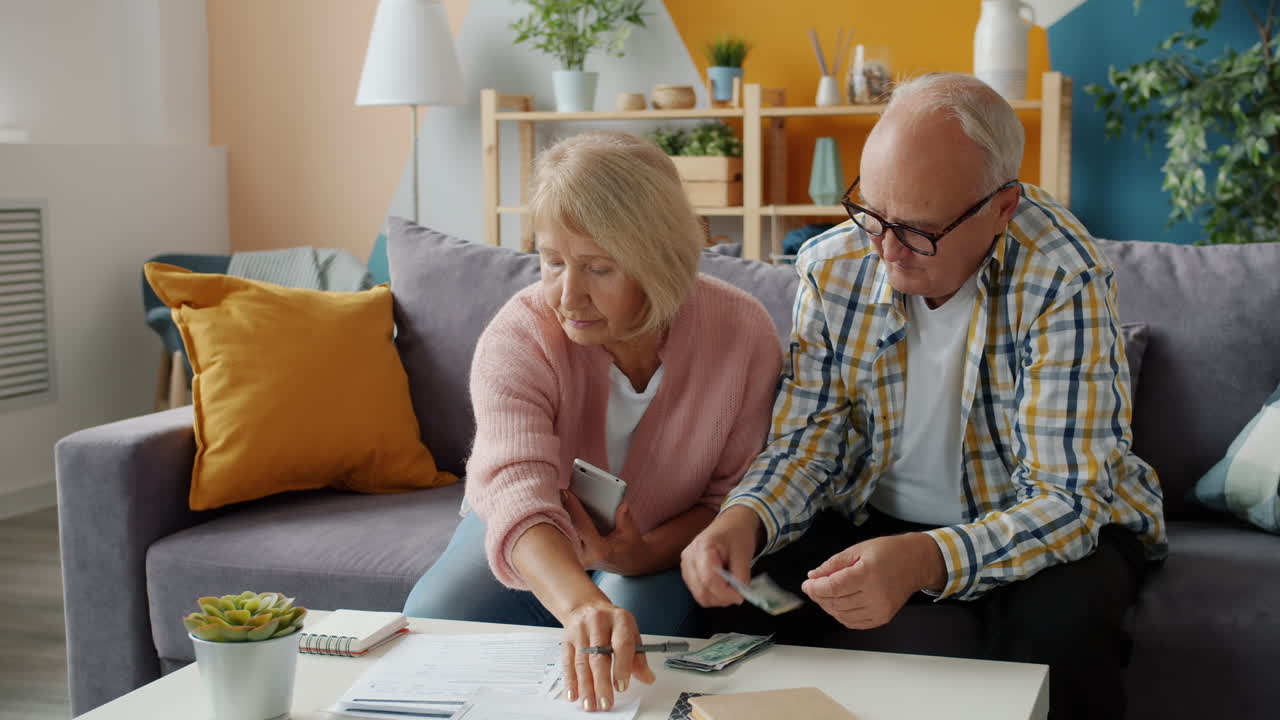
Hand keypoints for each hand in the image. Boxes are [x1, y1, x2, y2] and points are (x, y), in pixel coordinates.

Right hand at [561, 599, 654, 711]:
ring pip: (582, 662)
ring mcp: (580, 631)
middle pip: (599, 656)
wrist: (586, 606)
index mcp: (619, 620)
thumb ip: (638, 657)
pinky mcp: (567, 639)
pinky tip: (574, 694)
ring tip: (590, 704)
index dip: (622, 667)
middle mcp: (598, 623)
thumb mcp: (630, 633)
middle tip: (605, 702)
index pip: (622, 644)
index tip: (622, 686)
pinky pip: (568, 662)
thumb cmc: (612, 623)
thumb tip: (647, 678)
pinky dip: (570, 680)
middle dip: (602, 683)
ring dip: (586, 686)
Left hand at [563, 491, 649, 575]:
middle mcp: (584, 557)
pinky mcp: (572, 555)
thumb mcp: (632, 533)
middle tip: (556, 491)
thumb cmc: (629, 547)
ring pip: (562, 534)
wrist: (627, 563)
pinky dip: (561, 522)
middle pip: (568, 530)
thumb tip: (621, 506)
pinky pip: (563, 536)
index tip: (567, 493)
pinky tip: (558, 508)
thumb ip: (626, 520)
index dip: (574, 508)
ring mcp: (576, 558)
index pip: (583, 526)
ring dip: (559, 516)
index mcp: (600, 551)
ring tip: (555, 497)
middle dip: (562, 510)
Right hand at [680, 505, 760, 606]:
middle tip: (738, 594)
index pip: (709, 580)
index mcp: (702, 547)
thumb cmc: (736, 534)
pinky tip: (722, 586)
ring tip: (731, 588)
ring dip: (718, 598)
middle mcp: (688, 558)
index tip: (740, 596)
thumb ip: (741, 574)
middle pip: (702, 591)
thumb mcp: (744, 551)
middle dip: (722, 598)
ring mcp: (685, 567)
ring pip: (700, 596)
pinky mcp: (687, 573)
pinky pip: (699, 593)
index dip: (725, 593)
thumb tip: (739, 595)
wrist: (729, 525)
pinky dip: (713, 595)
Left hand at [799, 532, 945, 629]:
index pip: (833, 587)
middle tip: (814, 587)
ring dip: (828, 606)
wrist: (915, 563)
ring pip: (842, 615)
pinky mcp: (882, 618)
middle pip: (836, 602)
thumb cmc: (889, 552)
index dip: (815, 588)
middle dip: (819, 596)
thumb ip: (833, 564)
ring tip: (826, 594)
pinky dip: (841, 615)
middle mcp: (875, 594)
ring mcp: (880, 609)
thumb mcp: (857, 550)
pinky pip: (854, 623)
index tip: (807, 584)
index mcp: (868, 573)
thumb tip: (813, 576)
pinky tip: (839, 604)